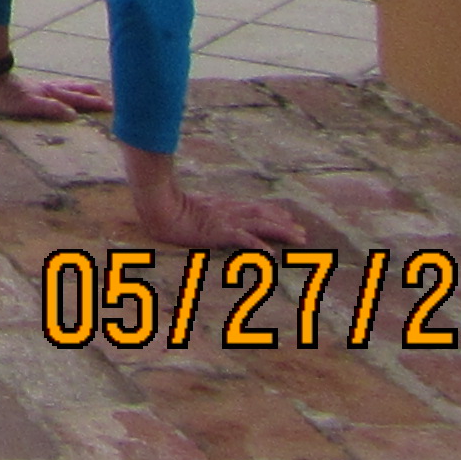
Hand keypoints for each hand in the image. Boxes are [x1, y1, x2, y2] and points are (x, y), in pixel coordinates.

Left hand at [0, 71, 110, 123]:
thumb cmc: (5, 96)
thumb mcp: (28, 105)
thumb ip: (50, 108)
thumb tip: (73, 115)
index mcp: (52, 94)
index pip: (79, 99)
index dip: (95, 104)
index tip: (112, 108)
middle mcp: (50, 88)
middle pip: (77, 90)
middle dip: (94, 96)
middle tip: (109, 102)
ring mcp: (42, 86)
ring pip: (68, 86)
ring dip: (82, 90)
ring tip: (93, 93)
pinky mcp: (33, 87)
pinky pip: (57, 87)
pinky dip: (68, 88)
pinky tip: (63, 91)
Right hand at [128, 184, 304, 253]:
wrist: (157, 206)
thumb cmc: (166, 206)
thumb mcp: (189, 205)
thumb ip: (202, 208)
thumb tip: (205, 213)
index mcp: (221, 204)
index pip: (252, 207)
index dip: (272, 212)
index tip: (288, 217)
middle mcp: (228, 210)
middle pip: (262, 215)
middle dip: (284, 223)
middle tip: (303, 232)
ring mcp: (224, 220)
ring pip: (260, 224)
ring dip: (281, 231)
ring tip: (299, 238)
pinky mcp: (218, 231)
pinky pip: (243, 239)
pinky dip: (259, 246)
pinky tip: (272, 255)